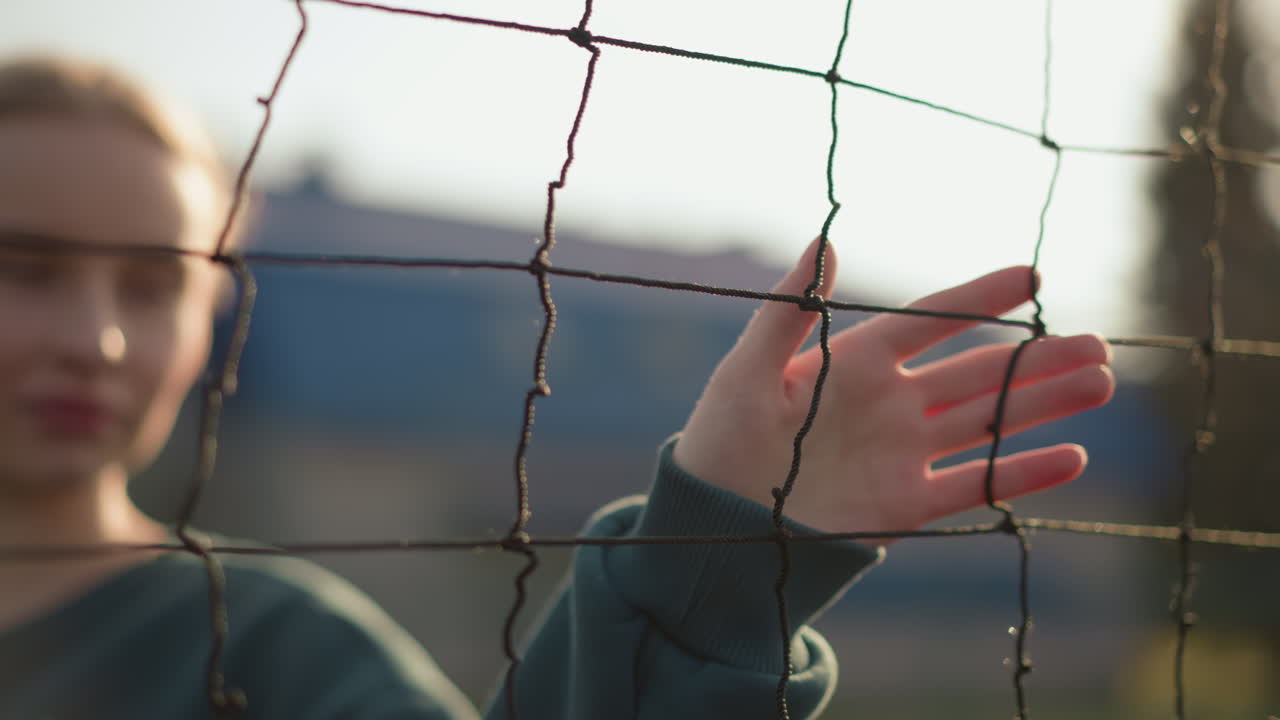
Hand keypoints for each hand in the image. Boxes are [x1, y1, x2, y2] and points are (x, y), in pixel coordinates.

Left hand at [673, 239, 1114, 543]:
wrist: (715, 517)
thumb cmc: (722, 435)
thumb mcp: (748, 368)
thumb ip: (788, 310)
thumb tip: (826, 240)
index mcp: (856, 362)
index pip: (931, 321)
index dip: (978, 298)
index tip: (1031, 274)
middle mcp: (891, 403)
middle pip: (977, 372)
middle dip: (1036, 358)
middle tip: (1097, 342)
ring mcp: (904, 454)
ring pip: (988, 423)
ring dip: (1043, 405)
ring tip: (1101, 384)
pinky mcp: (906, 505)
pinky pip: (974, 485)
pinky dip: (1021, 474)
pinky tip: (1071, 458)